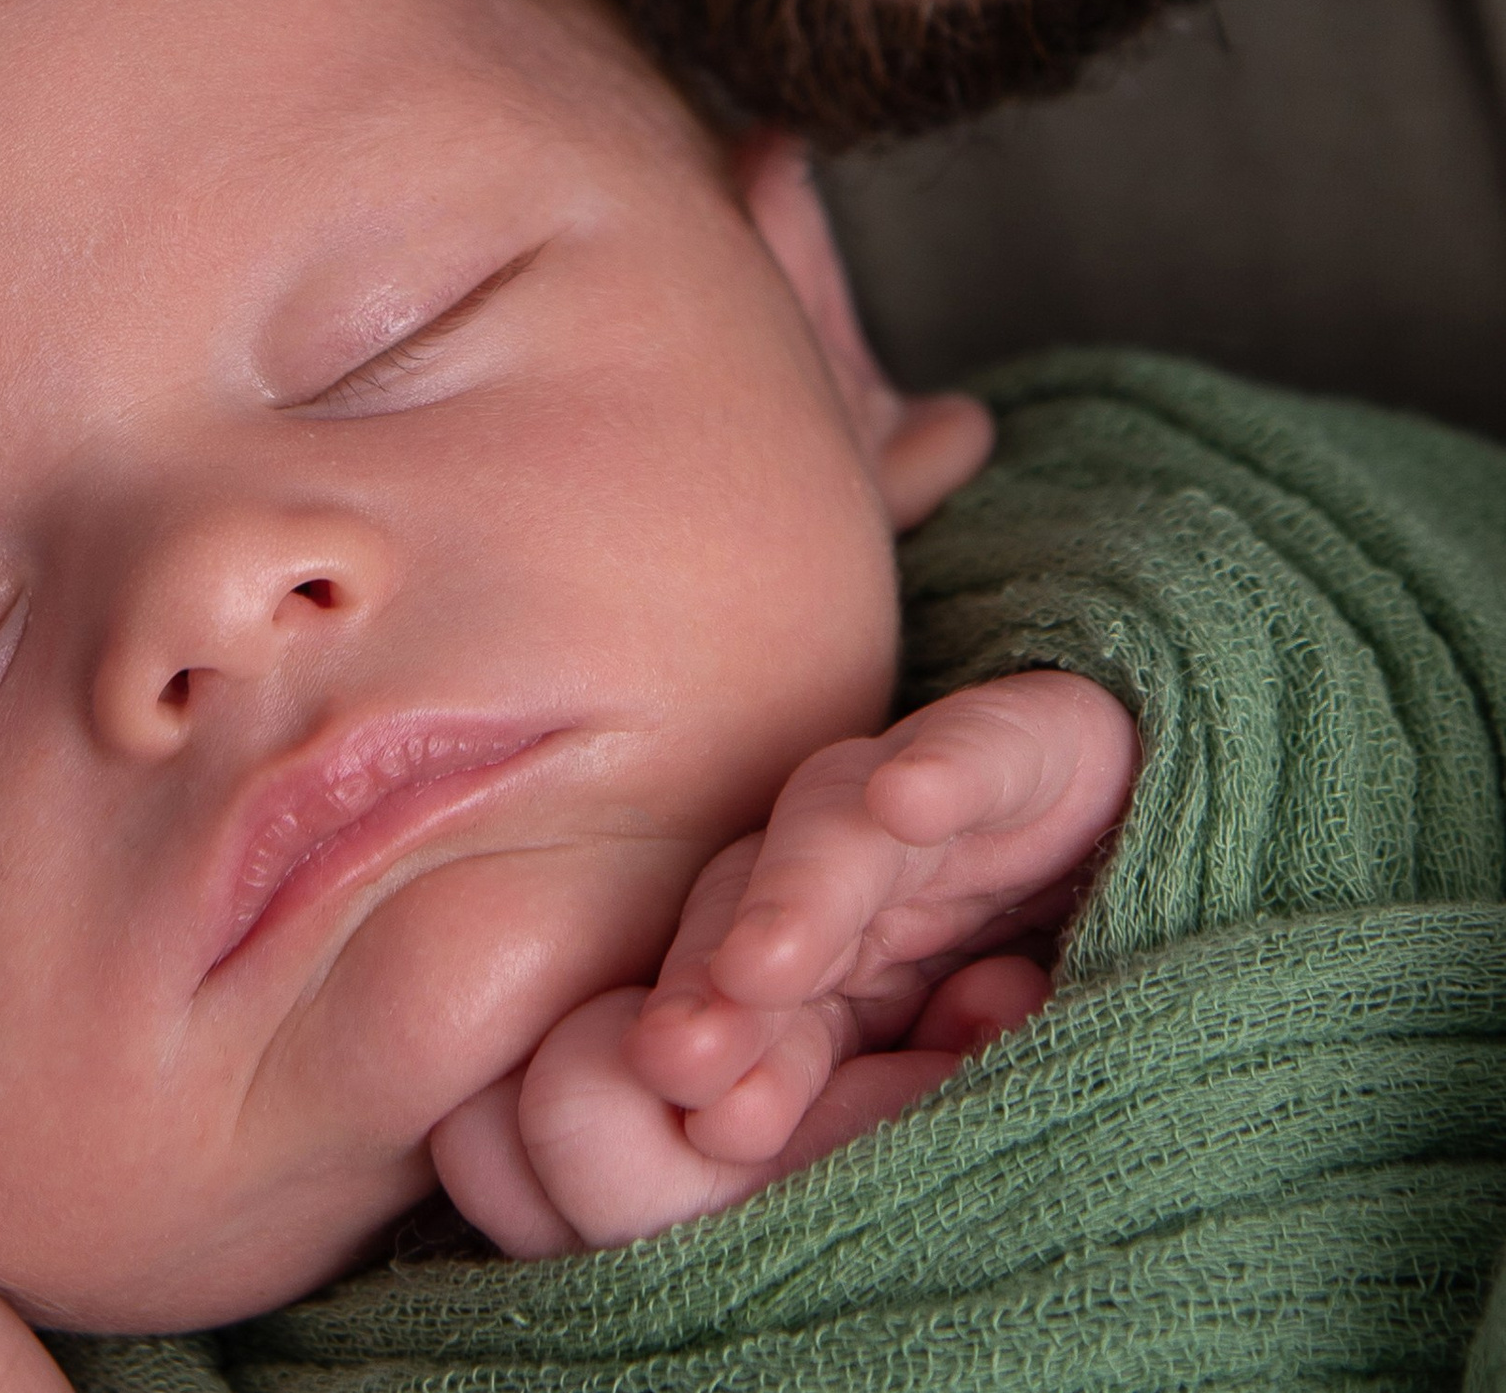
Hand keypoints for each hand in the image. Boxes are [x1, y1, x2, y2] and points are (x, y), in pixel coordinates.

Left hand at [431, 670, 1135, 1253]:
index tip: (696, 1123)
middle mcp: (857, 868)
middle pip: (756, 906)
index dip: (718, 1052)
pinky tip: (912, 802)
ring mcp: (933, 800)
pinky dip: (946, 773)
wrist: (1202, 865)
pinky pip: (986, 748)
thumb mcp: (974, 1088)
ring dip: (799, 896)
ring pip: (841, 828)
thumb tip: (731, 1138)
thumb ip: (875, 1109)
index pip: (742, 998)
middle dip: (718, 985)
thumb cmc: (1078, 1007)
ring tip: (766, 966)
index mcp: (832, 959)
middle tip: (677, 1056)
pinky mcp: (1039, 741)